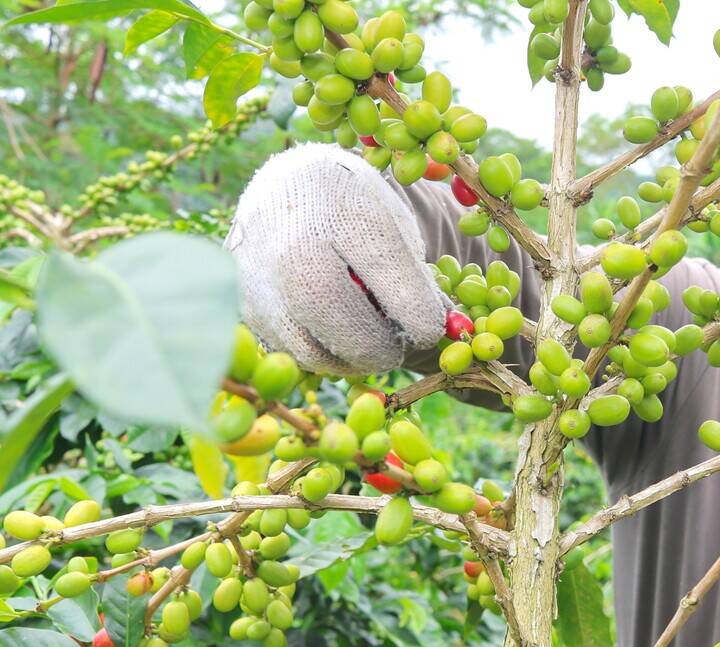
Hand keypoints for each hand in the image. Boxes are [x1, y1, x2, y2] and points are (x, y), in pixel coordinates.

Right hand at [224, 143, 451, 375]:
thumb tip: (450, 333)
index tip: (429, 329)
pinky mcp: (242, 303)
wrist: (290, 187)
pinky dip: (321, 355)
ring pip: (305, 343)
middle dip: (375, 345)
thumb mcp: (393, 223)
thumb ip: (417, 276)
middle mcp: (287, 235)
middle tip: (396, 351)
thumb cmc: (357, 211)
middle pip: (332, 310)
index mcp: (340, 204)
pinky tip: (339, 340)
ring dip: (348, 360)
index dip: (415, 311)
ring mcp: (255, 271)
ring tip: (371, 347)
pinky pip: (287, 349)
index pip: (383, 268)